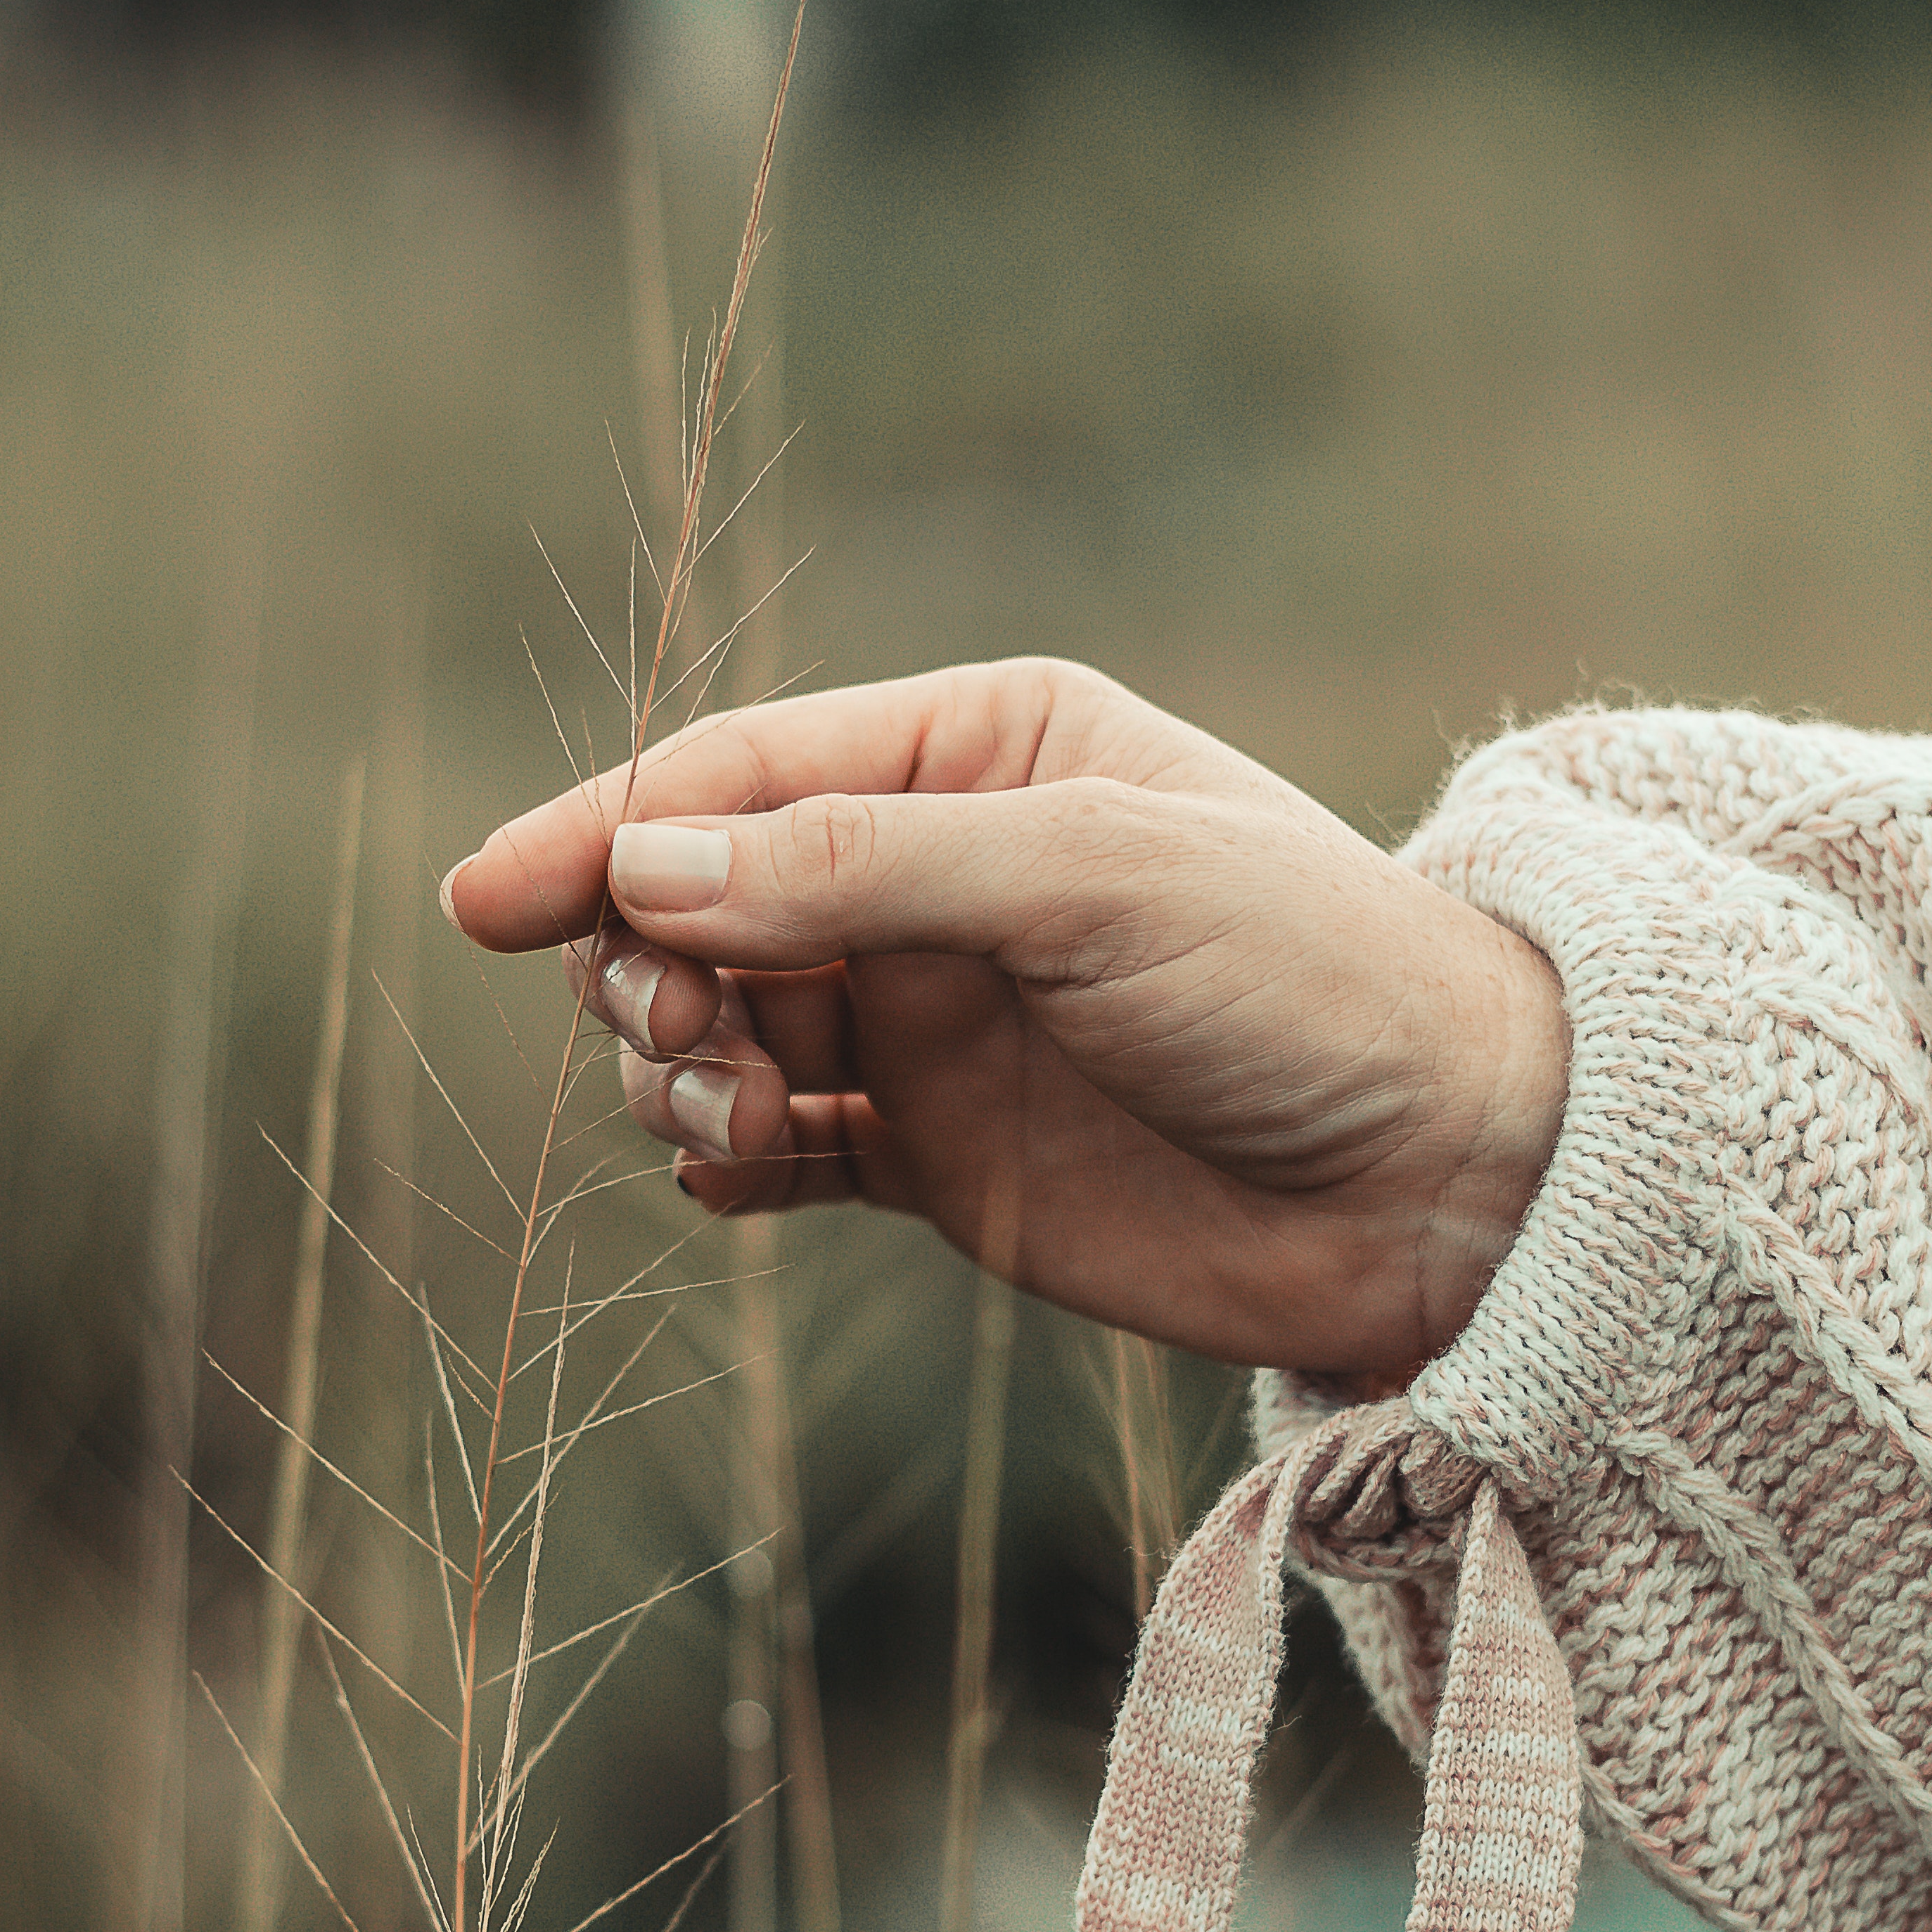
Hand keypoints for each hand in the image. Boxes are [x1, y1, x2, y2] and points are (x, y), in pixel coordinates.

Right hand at [439, 658, 1565, 1374]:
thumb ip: (863, 869)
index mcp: (984, 752)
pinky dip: (728, 1159)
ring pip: (717, 1026)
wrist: (1450, 1179)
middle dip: (643, 965)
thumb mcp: (1093, 881)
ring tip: (737, 1119)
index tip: (481, 902)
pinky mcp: (945, 1161)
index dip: (599, 831)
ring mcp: (935, 1023)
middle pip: (697, 900)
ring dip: (677, 1070)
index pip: (738, 773)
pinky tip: (734, 1176)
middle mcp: (940, 877)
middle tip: (687, 1041)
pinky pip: (780, 1148)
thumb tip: (644, 874)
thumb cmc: (1308, 981)